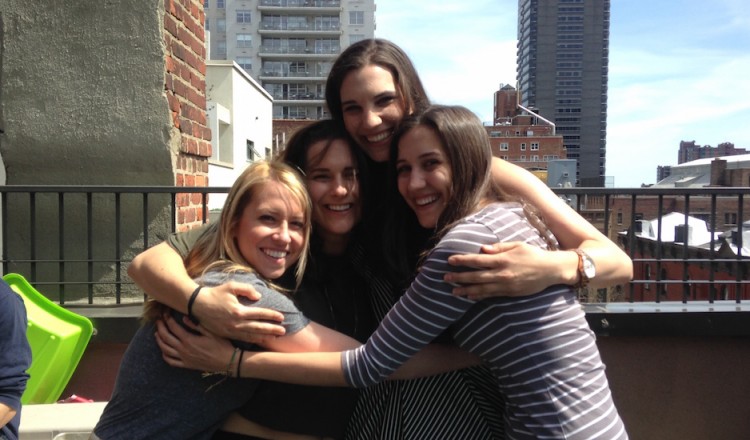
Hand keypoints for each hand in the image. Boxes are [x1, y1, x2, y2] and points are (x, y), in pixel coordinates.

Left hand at [155, 313, 233, 371]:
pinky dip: (165, 355)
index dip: (167, 319)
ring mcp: (184, 358)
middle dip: (160, 327)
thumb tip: (184, 318)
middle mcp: (184, 350)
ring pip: (165, 350)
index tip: (166, 313)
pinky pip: (171, 361)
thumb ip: (196, 325)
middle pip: (166, 337)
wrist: (227, 361)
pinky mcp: (187, 365)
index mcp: (189, 340)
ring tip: (157, 334)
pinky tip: (164, 351)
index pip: (173, 327)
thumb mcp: (211, 332)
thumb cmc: (222, 345)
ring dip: (159, 341)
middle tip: (158, 321)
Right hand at [192, 281, 285, 344]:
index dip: (272, 315)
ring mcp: (231, 330)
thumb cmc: (215, 293)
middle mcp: (236, 323)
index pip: (260, 314)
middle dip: (272, 329)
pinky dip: (254, 340)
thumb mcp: (231, 286)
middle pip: (258, 327)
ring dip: (265, 337)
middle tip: (284, 331)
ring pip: (252, 336)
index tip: (281, 317)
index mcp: (238, 311)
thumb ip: (246, 289)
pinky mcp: (226, 334)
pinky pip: (243, 339)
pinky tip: (261, 340)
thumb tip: (258, 296)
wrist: (196, 305)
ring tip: (276, 337)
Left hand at [444, 241, 562, 299]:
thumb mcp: (517, 245)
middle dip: (459, 277)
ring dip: (466, 290)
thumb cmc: (534, 254)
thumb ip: (499, 247)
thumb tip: (482, 248)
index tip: (449, 260)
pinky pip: (491, 295)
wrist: (551, 270)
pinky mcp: (510, 293)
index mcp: (502, 259)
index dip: (462, 260)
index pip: (477, 260)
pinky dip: (479, 296)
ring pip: (481, 289)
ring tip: (453, 291)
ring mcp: (506, 285)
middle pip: (476, 276)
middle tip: (445, 278)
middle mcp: (502, 273)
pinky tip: (470, 296)